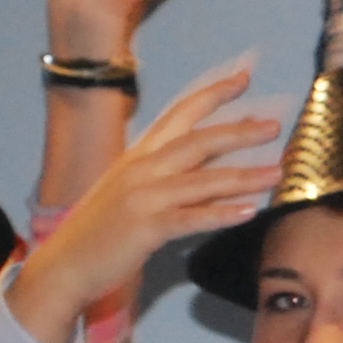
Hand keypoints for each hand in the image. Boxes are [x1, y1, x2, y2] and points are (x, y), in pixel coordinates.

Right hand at [8, 62, 286, 342]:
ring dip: (244, 176)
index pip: (179, 114)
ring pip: (202, 180)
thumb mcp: (133, 191)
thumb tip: (221, 167)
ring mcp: (142, 198)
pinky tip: (248, 212)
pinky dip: (221, 214)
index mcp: (138, 155)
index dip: (213, 95)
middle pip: (197, 141)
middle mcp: (140, 169)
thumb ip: (171, 176)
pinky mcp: (144, 229)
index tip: (243, 78)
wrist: (65, 264)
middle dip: (239, 132)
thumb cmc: (103, 230)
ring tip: (276, 172)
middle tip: (275, 126)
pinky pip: (191, 218)